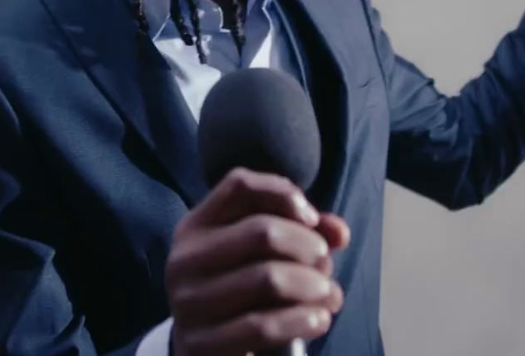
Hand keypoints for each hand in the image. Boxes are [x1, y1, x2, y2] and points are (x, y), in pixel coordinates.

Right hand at [165, 169, 349, 355]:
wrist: (200, 349)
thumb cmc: (239, 292)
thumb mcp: (259, 255)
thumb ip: (299, 233)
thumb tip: (338, 232)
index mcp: (195, 227)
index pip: (239, 185)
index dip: (285, 194)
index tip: (312, 219)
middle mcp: (186, 259)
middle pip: (263, 231)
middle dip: (309, 246)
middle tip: (325, 264)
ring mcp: (189, 302)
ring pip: (268, 278)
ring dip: (314, 285)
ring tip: (328, 294)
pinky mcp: (201, 343)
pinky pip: (264, 325)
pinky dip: (303, 320)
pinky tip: (318, 319)